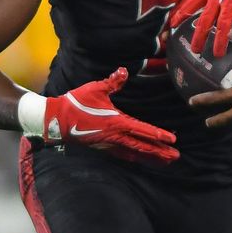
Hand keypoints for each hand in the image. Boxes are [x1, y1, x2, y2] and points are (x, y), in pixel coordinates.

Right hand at [43, 68, 179, 166]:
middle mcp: (115, 136)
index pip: (142, 130)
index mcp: (116, 122)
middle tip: (176, 157)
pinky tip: (143, 160)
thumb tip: (124, 70)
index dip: (158, 135)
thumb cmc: (76, 103)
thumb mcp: (95, 89)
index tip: (172, 140)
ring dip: (151, 158)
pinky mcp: (103, 147)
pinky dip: (136, 158)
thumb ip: (113, 81)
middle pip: (142, 146)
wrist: (56, 120)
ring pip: (135, 153)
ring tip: (166, 162)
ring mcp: (109, 144)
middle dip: (160, 152)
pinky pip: (123, 155)